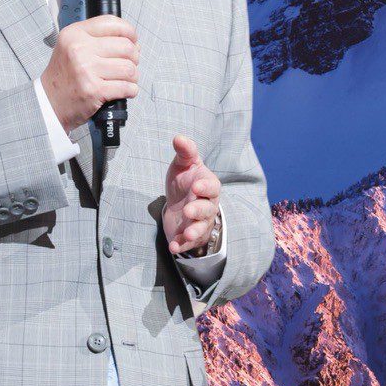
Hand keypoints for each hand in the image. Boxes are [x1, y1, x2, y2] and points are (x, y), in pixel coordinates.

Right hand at [40, 15, 140, 132]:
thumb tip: (133, 42)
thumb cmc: (64, 76)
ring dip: (133, 76)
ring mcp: (87, 70)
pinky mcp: (94, 89)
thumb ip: (97, 39)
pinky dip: (131, 90)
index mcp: (75, 34)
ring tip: (126, 79)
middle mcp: (80, 49)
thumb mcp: (71, 46)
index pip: (112, 23)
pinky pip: (126, 87)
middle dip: (134, 57)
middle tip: (128, 64)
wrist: (50, 102)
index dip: (129, 32)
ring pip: (129, 68)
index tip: (132, 40)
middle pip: (126, 46)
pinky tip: (125, 90)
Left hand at [162, 135, 220, 255]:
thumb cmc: (184, 180)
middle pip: (208, 209)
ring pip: (201, 228)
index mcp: (207, 186)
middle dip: (199, 210)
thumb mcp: (183, 164)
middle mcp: (207, 205)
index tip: (196, 186)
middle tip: (188, 210)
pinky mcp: (190, 236)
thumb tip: (178, 138)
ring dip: (194, 231)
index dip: (206, 187)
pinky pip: (189, 243)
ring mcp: (200, 222)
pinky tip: (174, 247)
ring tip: (186, 233)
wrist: (179, 203)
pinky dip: (182, 246)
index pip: (212, 186)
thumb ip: (184, 152)